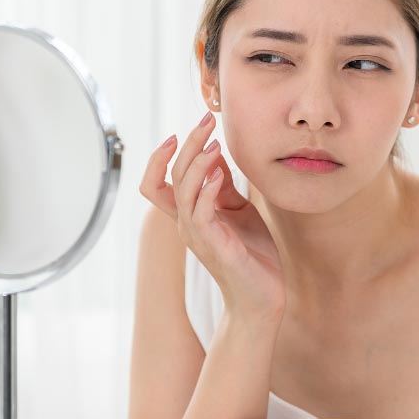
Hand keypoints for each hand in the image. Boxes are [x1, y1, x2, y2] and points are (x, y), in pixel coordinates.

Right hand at [139, 111, 284, 323]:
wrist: (263, 297)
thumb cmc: (251, 254)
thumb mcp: (238, 210)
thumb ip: (223, 185)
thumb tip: (216, 153)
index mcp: (188, 215)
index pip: (155, 183)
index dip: (159, 157)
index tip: (179, 132)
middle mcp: (186, 224)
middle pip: (169, 177)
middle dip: (187, 144)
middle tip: (206, 121)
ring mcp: (198, 237)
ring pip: (182, 192)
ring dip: (197, 163)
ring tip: (214, 145)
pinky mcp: (216, 246)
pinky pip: (201, 213)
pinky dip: (208, 189)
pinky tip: (220, 174)